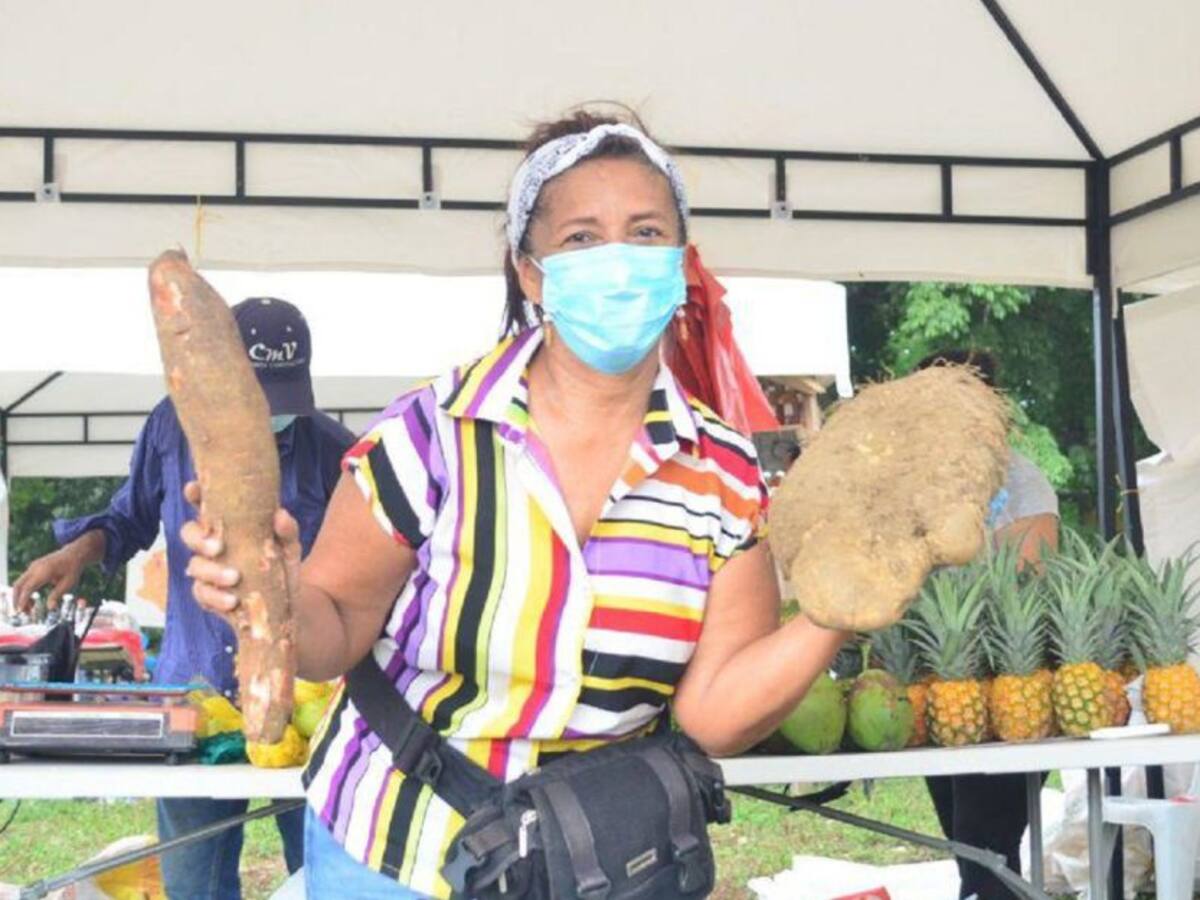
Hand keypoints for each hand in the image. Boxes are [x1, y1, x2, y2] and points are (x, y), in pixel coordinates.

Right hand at [13, 533, 101, 609]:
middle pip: (18, 585)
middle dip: (17, 599)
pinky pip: (24, 581)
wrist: (74, 554)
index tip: (21, 611)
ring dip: (21, 596)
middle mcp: (35, 568)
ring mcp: (33, 567)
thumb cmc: (72, 569)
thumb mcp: (68, 583)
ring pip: (19, 583)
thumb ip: (57, 595)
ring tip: (29, 609)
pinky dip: (24, 591)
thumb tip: (50, 608)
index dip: (23, 600)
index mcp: (44, 571)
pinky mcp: (33, 568)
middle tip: (22, 613)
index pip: (28, 587)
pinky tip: (32, 601)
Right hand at [180, 481, 301, 618]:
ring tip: (234, 577)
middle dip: (198, 539)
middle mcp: (213, 545)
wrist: (290, 602)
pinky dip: (216, 598)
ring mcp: (208, 571)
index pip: (205, 506)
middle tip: (218, 547)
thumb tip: (280, 515)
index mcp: (228, 526)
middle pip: (189, 534)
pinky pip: (202, 595)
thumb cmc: (283, 564)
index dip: (194, 495)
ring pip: (194, 566)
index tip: (193, 489)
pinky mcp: (210, 596)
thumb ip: (287, 531)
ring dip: (211, 571)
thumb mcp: (290, 546)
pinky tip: (232, 600)